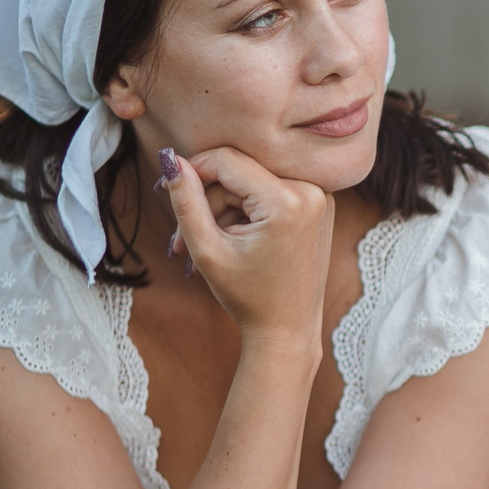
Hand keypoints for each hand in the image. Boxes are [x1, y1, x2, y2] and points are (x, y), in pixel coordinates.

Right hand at [160, 146, 332, 348]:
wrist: (288, 329)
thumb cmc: (248, 297)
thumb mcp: (208, 250)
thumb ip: (186, 202)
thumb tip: (170, 159)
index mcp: (289, 201)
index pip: (227, 160)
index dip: (192, 172)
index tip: (167, 193)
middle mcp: (313, 190)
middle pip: (239, 170)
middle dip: (207, 200)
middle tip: (183, 239)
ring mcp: (320, 195)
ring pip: (251, 180)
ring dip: (224, 207)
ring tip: (208, 244)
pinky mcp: (318, 202)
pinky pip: (269, 189)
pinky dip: (246, 209)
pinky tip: (235, 238)